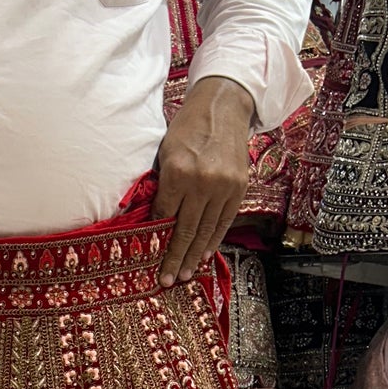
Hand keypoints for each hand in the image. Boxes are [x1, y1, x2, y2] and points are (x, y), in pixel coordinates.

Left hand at [156, 75, 254, 286]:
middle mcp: (202, 182)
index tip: (149, 257)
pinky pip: (224, 221)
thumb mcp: (165, 153)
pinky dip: (213, 240)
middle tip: (166, 281)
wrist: (224, 107)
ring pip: (206, 230)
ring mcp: (223, 187)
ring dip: (193, 256)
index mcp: (178, 172)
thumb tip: (154, 220)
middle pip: (184, 230)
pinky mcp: (239, 188)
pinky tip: (204, 256)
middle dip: (174, 258)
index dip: (156, 236)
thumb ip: (162, 186)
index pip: (163, 214)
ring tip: (184, 275)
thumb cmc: (187, 128)